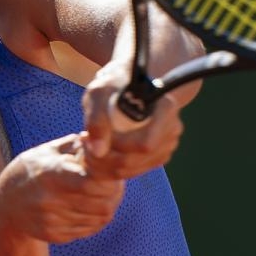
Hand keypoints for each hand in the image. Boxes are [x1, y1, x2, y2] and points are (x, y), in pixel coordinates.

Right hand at [0, 135, 124, 243]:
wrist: (6, 204)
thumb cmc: (31, 170)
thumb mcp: (47, 151)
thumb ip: (76, 144)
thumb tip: (103, 139)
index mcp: (49, 175)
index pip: (90, 183)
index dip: (109, 179)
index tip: (113, 171)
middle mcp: (49, 201)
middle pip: (101, 204)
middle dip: (115, 193)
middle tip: (116, 183)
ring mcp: (52, 221)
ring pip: (99, 219)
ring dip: (109, 205)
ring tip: (105, 193)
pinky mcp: (55, 236)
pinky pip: (89, 230)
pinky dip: (97, 219)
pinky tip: (91, 207)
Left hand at [81, 60, 183, 178]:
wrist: (127, 85)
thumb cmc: (113, 85)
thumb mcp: (99, 93)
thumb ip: (96, 120)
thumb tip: (98, 152)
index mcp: (165, 108)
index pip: (145, 143)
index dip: (116, 147)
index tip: (89, 137)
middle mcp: (172, 128)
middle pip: (139, 159)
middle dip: (105, 159)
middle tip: (82, 147)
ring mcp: (168, 144)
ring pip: (135, 169)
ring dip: (106, 166)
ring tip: (87, 149)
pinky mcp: (159, 155)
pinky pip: (136, 171)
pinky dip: (113, 168)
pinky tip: (99, 153)